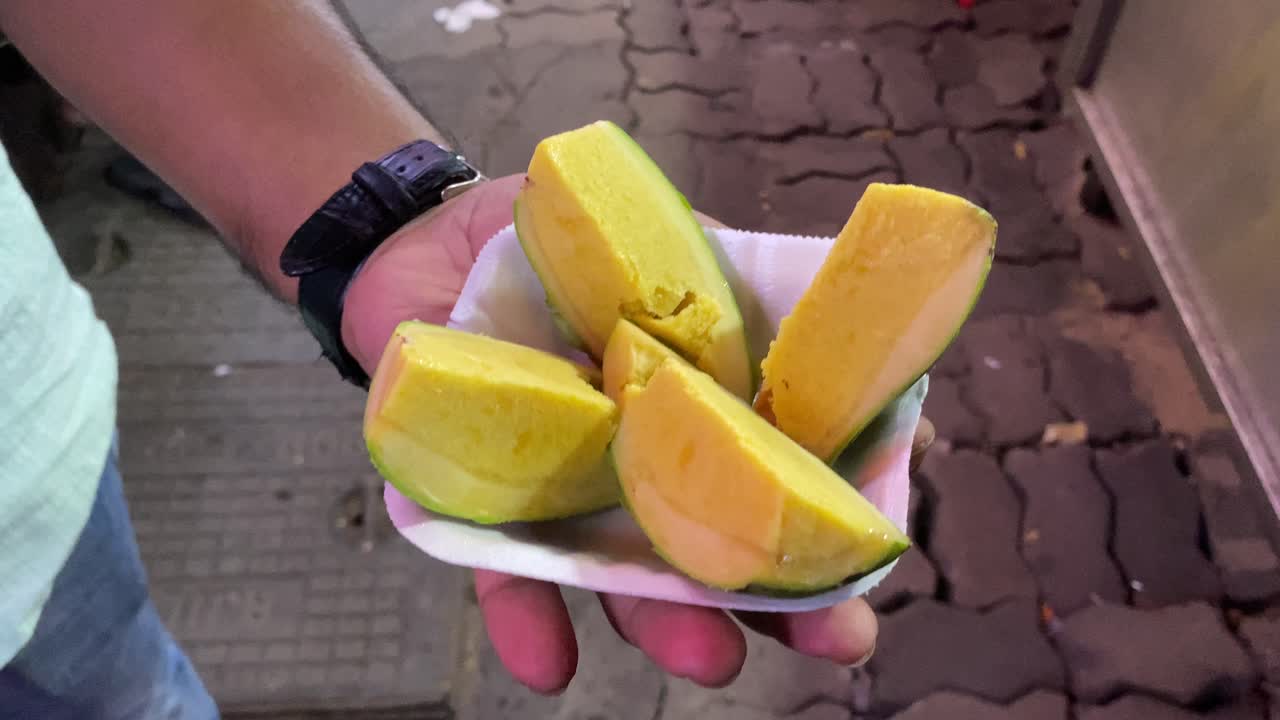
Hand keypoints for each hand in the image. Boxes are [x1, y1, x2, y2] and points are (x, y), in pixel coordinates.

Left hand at [341, 174, 880, 693]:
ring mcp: (572, 497)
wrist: (429, 242)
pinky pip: (506, 572)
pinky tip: (551, 665)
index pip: (773, 476)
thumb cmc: (555, 243)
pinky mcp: (488, 509)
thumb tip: (815, 310)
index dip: (829, 520)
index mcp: (695, 412)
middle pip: (717, 549)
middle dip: (777, 603)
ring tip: (712, 661)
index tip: (878, 552)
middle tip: (837, 646)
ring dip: (667, 623)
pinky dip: (529, 618)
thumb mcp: (652, 243)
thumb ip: (719, 281)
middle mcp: (643, 470)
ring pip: (626, 576)